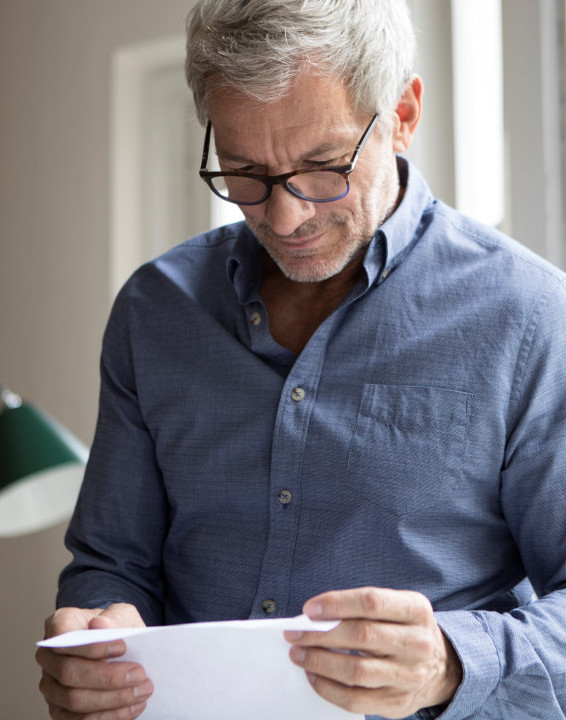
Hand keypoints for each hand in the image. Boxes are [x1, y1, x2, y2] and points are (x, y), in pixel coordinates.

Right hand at [36, 603, 152, 719]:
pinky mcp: (60, 710)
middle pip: (68, 673)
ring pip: (74, 700)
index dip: (91, 646)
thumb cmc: (116, 627)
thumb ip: (114, 617)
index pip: (63, 637)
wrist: (117, 647)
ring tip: (142, 691)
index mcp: (59, 624)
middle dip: (107, 677)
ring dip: (112, 699)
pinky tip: (133, 706)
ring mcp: (51, 686)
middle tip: (139, 674)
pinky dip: (110, 716)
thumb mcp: (121, 614)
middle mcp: (48, 657)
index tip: (123, 647)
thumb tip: (100, 625)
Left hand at [284, 587, 461, 718]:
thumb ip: (360, 609)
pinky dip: (328, 688)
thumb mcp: (395, 608)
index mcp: (416, 610)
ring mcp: (410, 675)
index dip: (337, 603)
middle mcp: (418, 643)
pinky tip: (313, 676)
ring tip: (299, 654)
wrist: (441, 667)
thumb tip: (314, 616)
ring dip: (320, 662)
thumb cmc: (404, 629)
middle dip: (320, 634)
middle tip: (294, 633)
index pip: (372, 602)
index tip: (309, 609)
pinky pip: (355, 699)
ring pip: (356, 670)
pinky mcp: (397, 702)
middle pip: (362, 636)